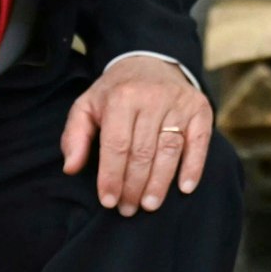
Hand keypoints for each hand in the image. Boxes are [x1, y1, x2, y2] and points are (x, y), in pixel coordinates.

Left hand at [59, 56, 211, 217]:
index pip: (117, 145)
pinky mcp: (200, 108)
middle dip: (134, 185)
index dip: (112, 176)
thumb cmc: (115, 93)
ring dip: (160, 182)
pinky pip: (199, 141)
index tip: (109, 201)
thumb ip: (74, 136)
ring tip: (149, 205)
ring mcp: (179, 102)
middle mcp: (152, 97)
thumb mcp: (87, 106)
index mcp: (121, 97)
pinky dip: (193, 166)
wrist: (150, 62)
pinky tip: (184, 188)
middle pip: (144, 151)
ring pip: (170, 150)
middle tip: (128, 209)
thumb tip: (70, 168)